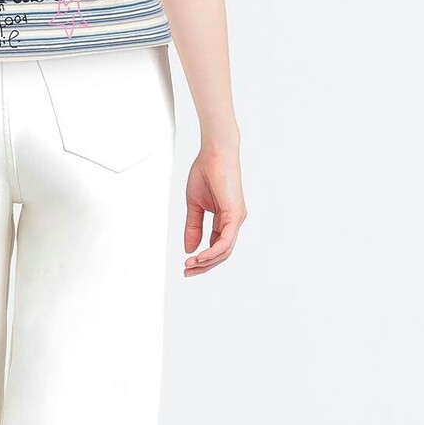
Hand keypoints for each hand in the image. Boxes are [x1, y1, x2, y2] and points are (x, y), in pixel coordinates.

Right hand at [184, 145, 245, 276]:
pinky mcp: (235, 214)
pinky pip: (226, 241)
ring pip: (224, 250)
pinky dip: (213, 252)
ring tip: (190, 265)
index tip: (187, 265)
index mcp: (225, 219)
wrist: (215, 152)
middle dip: (204, 266)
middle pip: (222, 253)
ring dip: (207, 262)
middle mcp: (233, 221)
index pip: (216, 246)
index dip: (202, 259)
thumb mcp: (194, 205)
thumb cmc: (207, 172)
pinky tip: (200, 257)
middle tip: (187, 272)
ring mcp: (236, 218)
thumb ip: (193, 227)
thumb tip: (189, 248)